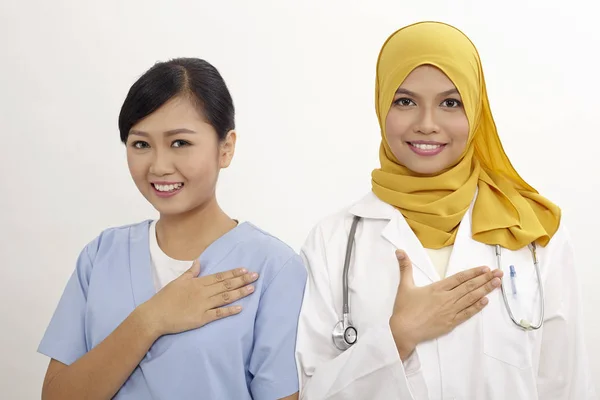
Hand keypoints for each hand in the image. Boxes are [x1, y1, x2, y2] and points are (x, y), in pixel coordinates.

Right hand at [140, 260, 258, 337]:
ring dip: (240, 292)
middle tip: (256, 276)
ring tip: (252, 288)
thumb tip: (198, 262)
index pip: (220, 276)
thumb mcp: (178, 281)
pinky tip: (240, 308)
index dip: (234, 273)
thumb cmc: (165, 298)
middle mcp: (202, 292)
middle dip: (242, 280)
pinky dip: (229, 311)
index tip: (245, 269)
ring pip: (225, 297)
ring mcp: (202, 305)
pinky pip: (218, 314)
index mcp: (197, 283)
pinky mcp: (201, 318)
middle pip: (226, 285)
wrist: (154, 315)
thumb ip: (190, 273)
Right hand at [389, 249, 502, 359]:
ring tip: (497, 283)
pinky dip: (477, 307)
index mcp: (437, 288)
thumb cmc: (404, 309)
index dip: (473, 272)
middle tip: (499, 273)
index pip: (459, 278)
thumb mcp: (404, 286)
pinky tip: (486, 301)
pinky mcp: (451, 323)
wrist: (404, 331)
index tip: (486, 268)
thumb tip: (399, 250)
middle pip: (469, 287)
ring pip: (471, 298)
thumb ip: (405, 267)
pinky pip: (467, 313)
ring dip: (485, 290)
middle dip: (485, 279)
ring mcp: (451, 311)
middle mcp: (447, 298)